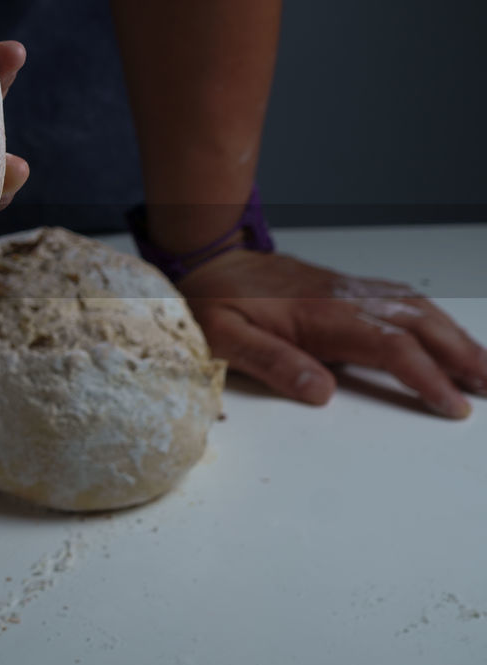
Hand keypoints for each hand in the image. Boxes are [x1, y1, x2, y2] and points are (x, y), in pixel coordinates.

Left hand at [179, 250, 486, 418]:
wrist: (205, 260)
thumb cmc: (211, 301)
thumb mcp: (224, 337)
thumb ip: (272, 362)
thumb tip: (322, 392)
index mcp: (320, 314)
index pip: (388, 346)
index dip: (425, 376)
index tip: (451, 404)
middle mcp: (343, 298)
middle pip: (418, 324)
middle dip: (460, 355)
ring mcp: (347, 290)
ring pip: (415, 308)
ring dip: (454, 336)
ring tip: (484, 367)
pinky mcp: (344, 288)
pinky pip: (400, 297)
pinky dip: (432, 316)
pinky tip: (446, 331)